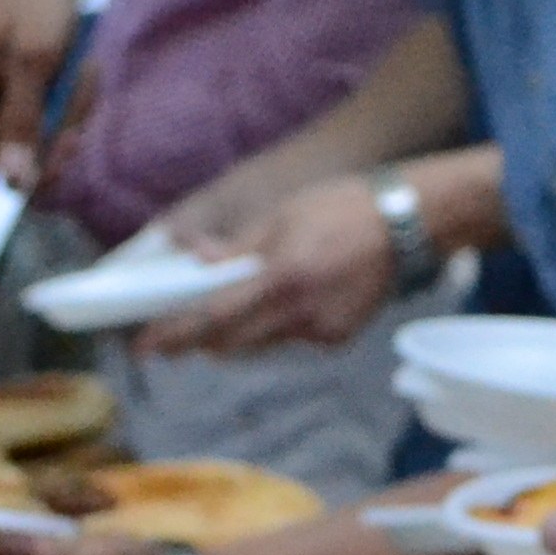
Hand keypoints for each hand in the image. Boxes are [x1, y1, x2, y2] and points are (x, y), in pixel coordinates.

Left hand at [143, 174, 395, 355]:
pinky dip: (279, 325)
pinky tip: (296, 296)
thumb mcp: (281, 216)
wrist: (409, 224)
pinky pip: (291, 340)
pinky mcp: (337, 339)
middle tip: (177, 331)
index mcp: (279, 278)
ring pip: (260, 344)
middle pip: (230, 343)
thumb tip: (194, 262)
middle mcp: (298, 314)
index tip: (146, 346)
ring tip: (245, 300)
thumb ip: (236, 249)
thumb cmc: (343, 208)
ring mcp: (319, 332)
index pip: (212, 318)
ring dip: (240, 330)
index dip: (175, 335)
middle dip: (201, 339)